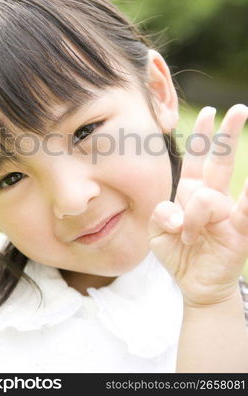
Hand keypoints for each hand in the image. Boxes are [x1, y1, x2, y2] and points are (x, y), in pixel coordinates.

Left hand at [148, 104, 247, 306]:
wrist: (195, 285)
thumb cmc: (178, 253)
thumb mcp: (158, 232)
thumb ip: (161, 215)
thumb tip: (176, 215)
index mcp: (192, 192)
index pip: (197, 157)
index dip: (201, 135)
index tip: (208, 112)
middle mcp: (212, 197)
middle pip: (220, 161)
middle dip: (227, 135)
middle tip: (239, 110)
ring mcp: (228, 213)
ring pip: (208, 198)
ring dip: (192, 219)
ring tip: (187, 237)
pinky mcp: (240, 233)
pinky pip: (245, 213)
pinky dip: (247, 200)